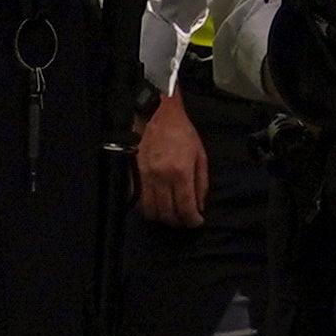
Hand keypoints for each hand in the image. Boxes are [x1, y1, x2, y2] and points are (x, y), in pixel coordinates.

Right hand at [132, 87, 209, 228]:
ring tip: (170, 214)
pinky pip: (138, 201)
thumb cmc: (182, 133)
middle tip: (184, 219)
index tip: (196, 221)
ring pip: (151, 211)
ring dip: (162, 217)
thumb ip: (201, 183)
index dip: (192, 220)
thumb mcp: (200, 155)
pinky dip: (147, 209)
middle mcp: (161, 177)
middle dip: (178, 221)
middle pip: (168, 214)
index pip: (186, 208)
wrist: (158, 114)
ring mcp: (145, 177)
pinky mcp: (133, 174)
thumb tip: (199, 206)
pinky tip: (156, 205)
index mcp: (181, 172)